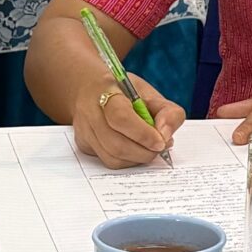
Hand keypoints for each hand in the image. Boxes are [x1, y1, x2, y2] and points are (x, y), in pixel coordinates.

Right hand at [70, 72, 185, 167]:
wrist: (90, 90)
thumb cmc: (124, 92)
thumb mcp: (150, 93)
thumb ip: (167, 111)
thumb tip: (166, 137)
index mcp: (106, 91)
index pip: (121, 117)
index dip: (143, 134)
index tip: (161, 141)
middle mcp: (90, 112)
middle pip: (116, 144)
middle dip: (144, 152)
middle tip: (160, 147)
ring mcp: (84, 131)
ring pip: (112, 158)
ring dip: (137, 158)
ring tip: (149, 148)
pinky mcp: (84, 145)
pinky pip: (108, 161)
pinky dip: (127, 160)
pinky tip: (135, 150)